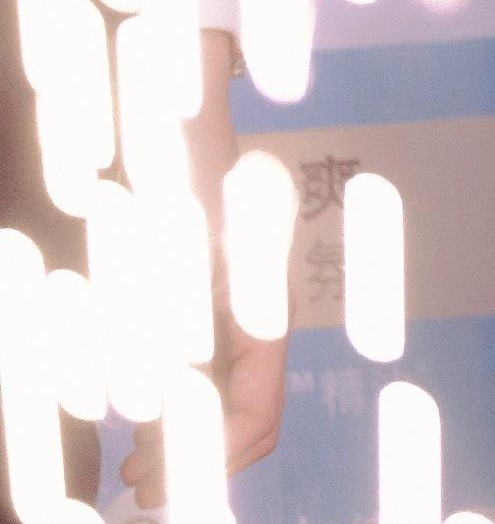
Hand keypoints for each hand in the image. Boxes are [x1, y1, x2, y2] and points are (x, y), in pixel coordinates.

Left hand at [120, 45, 289, 507]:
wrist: (183, 106)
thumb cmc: (178, 170)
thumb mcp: (168, 255)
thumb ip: (167, 331)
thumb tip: (156, 411)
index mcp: (264, 303)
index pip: (259, 408)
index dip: (216, 460)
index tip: (165, 484)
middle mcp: (261, 308)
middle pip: (248, 410)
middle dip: (198, 459)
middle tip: (138, 485)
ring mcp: (242, 300)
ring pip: (227, 390)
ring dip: (187, 432)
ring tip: (134, 457)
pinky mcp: (219, 290)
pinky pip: (210, 361)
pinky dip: (180, 395)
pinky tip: (142, 404)